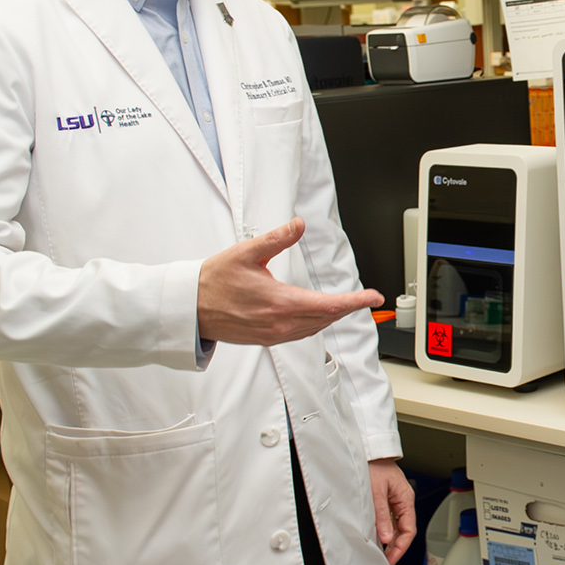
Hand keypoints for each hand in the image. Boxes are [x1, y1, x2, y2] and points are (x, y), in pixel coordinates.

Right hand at [197, 219, 381, 346]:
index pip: (329, 305)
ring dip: (333, 317)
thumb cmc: (214, 280)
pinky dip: (316, 325)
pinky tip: (319, 316)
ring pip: (315, 328)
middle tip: (367, 299)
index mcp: (280, 302)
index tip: (374, 298)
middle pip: (327, 318)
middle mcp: (280, 323)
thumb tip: (298, 225)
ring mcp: (274, 334)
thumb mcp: (246, 252)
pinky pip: (301, 335)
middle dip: (349, 308)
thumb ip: (276, 239)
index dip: (356, 302)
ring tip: (348, 305)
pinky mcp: (267, 339)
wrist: (191, 308)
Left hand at [369, 458, 415, 564]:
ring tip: (380, 552)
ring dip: (389, 540)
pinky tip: (377, 537)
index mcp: (406, 499)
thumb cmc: (374, 465)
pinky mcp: (386, 499)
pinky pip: (389, 519)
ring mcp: (395, 500)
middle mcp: (403, 501)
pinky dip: (384, 530)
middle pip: (403, 531)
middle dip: (395, 547)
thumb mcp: (376, 492)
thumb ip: (382, 516)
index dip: (400, 547)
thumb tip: (386, 537)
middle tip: (384, 560)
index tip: (390, 559)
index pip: (408, 530)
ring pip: (396, 526)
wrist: (369, 450)